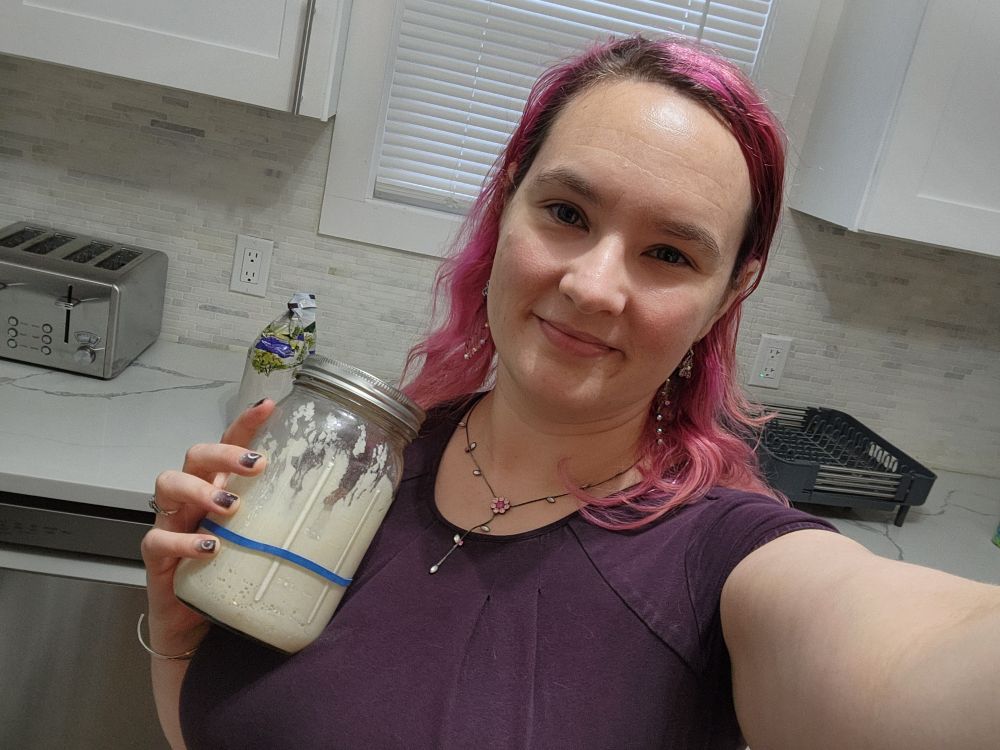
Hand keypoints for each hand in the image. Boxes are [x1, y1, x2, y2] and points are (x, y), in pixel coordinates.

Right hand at [140, 399, 273, 655]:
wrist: (200, 632)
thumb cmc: (236, 578)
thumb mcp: (267, 544)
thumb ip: (293, 524)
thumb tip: (348, 508)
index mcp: (221, 490)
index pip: (229, 446)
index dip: (245, 424)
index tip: (269, 406)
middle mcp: (193, 501)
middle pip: (195, 456)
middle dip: (223, 454)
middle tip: (255, 466)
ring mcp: (171, 527)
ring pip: (167, 485)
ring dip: (200, 490)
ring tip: (231, 508)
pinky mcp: (157, 561)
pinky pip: (157, 540)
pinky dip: (183, 541)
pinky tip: (210, 547)